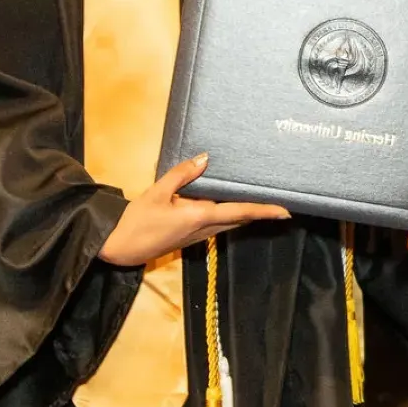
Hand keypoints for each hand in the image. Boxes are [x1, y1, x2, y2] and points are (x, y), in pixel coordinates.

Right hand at [98, 153, 289, 266]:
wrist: (122, 248)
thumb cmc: (138, 220)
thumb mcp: (157, 192)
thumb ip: (182, 174)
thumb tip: (205, 158)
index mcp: (201, 216)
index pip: (240, 212)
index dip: (264, 211)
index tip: (285, 211)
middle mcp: (206, 228)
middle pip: (242, 218)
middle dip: (262, 211)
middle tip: (282, 202)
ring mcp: (201, 235)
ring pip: (232, 222)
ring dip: (249, 213)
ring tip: (265, 200)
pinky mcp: (194, 236)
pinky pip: (221, 223)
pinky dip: (233, 214)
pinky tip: (234, 204)